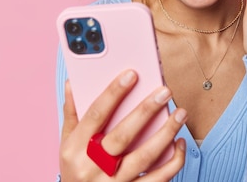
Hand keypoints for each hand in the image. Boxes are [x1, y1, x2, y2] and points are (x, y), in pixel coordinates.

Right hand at [59, 70, 186, 180]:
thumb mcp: (66, 144)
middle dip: (145, 111)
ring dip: (165, 133)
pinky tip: (179, 143)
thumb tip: (72, 82)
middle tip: (165, 91)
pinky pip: (158, 179)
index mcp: (75, 149)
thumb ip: (72, 113)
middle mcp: (93, 167)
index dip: (113, 93)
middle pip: (122, 135)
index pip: (95, 115)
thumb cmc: (75, 170)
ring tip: (180, 113)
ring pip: (144, 157)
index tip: (132, 74)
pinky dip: (173, 162)